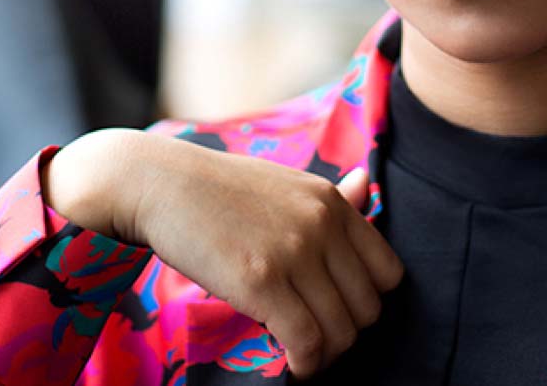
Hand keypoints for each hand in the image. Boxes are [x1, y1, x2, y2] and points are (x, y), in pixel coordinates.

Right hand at [46, 129, 402, 378]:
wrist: (158, 183)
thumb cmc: (218, 188)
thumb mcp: (284, 183)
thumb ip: (331, 197)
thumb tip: (367, 185)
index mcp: (332, 203)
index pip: (388, 272)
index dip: (367, 301)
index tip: (338, 310)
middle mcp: (321, 226)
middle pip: (367, 309)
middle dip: (344, 333)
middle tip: (315, 337)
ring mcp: (293, 254)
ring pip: (340, 332)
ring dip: (323, 354)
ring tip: (300, 353)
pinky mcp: (261, 282)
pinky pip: (305, 342)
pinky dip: (303, 364)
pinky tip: (288, 364)